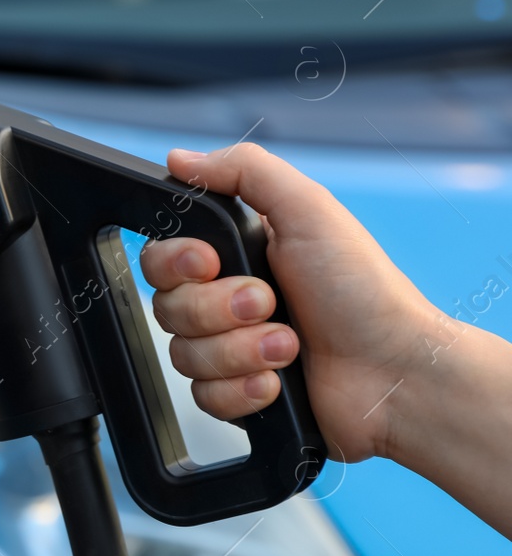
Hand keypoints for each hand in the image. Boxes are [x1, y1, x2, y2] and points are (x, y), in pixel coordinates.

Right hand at [140, 144, 437, 463]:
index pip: (161, 258)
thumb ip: (245, 170)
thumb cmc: (365, 292)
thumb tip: (181, 158)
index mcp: (238, 255)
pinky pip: (203, 397)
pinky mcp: (238, 395)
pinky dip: (243, 390)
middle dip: (217, 310)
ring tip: (290, 345)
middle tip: (269, 303)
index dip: (176, 264)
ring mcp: (231, 351)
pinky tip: (279, 380)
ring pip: (183, 355)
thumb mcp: (309, 210)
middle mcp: (227, 302)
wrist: (395, 373)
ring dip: (240, 351)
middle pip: (166, 308)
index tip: (211, 263)